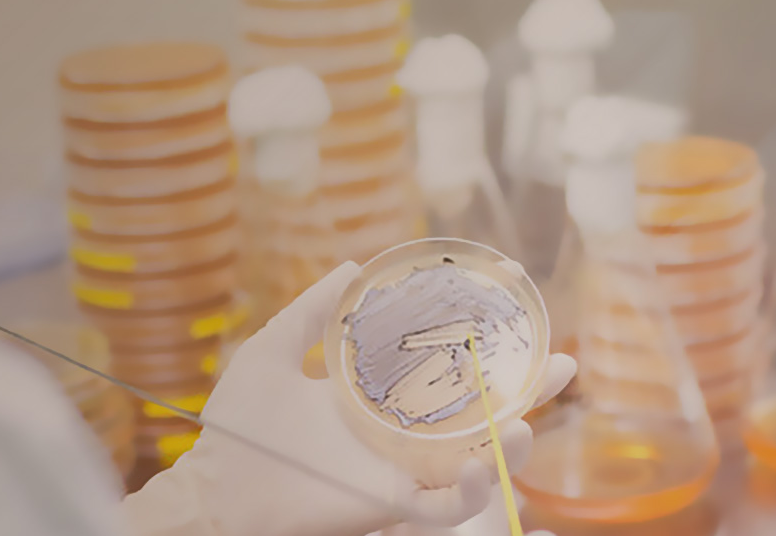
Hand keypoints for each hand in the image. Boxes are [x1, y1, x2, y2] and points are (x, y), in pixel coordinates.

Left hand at [182, 262, 574, 535]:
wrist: (213, 485)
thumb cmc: (237, 427)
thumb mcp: (273, 350)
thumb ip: (312, 311)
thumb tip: (353, 267)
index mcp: (382, 399)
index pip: (449, 371)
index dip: (489, 346)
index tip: (517, 309)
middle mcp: (400, 435)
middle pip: (483, 415)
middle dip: (530, 394)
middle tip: (562, 364)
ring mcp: (399, 470)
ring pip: (479, 463)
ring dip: (514, 447)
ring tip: (527, 424)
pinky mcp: (389, 504)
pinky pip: (446, 507)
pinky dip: (472, 493)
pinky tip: (482, 467)